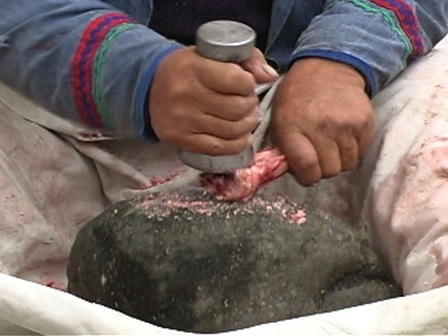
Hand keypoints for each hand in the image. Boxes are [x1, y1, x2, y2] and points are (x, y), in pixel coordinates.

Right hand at [149, 47, 277, 155]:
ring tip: (247, 118)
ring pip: (232, 130)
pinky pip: (219, 148)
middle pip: (238, 109)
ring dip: (247, 125)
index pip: (238, 81)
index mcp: (194, 68)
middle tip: (248, 102)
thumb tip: (270, 76)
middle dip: (250, 106)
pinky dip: (237, 144)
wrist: (150, 88)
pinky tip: (241, 136)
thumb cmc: (188, 69)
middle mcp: (185, 95)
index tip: (245, 84)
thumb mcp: (212, 53)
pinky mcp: (181, 140)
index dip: (249, 84)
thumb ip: (246, 58)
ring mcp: (182, 120)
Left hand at [271, 58, 375, 185]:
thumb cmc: (297, 99)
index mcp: (292, 127)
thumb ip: (284, 151)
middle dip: (322, 168)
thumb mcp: (279, 122)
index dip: (307, 177)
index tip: (306, 172)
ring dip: (338, 160)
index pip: (307, 168)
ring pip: (347, 165)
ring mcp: (346, 124)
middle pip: (329, 170)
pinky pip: (361, 152)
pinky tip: (343, 136)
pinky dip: (352, 150)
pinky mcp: (365, 122)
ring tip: (330, 144)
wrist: (327, 68)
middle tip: (318, 154)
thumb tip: (294, 175)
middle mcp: (320, 126)